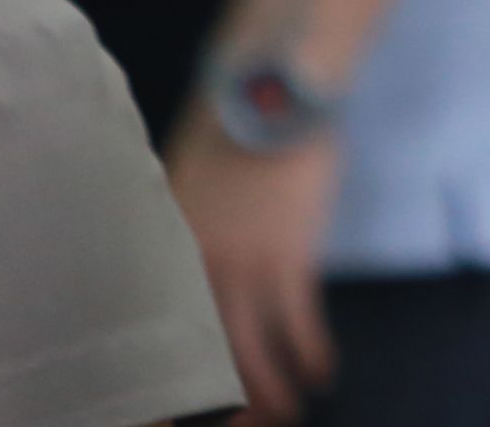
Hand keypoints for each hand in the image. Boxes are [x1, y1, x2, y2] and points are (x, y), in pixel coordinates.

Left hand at [167, 100, 339, 425]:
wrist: (273, 96)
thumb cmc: (236, 129)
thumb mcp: (189, 180)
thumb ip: (187, 227)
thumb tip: (189, 260)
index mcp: (169, 247)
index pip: (167, 332)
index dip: (180, 378)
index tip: (195, 406)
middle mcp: (196, 267)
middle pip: (207, 354)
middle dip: (229, 400)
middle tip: (247, 426)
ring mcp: (242, 264)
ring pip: (251, 351)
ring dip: (274, 390)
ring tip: (290, 411)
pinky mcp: (289, 256)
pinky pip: (297, 324)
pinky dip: (310, 354)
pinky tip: (322, 372)